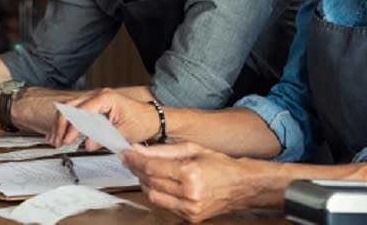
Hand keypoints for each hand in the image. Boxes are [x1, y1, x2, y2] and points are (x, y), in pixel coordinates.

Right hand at [47, 88, 158, 149]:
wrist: (152, 118)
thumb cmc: (142, 122)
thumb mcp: (123, 133)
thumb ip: (103, 138)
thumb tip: (86, 144)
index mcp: (105, 98)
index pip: (81, 112)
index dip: (71, 128)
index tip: (66, 141)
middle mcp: (98, 95)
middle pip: (70, 107)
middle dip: (60, 125)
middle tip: (57, 141)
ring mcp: (95, 99)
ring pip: (69, 108)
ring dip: (60, 124)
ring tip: (55, 140)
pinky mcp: (95, 106)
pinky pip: (75, 111)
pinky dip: (67, 122)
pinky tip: (60, 133)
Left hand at [121, 142, 277, 222]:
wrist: (241, 185)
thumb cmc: (220, 164)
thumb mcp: (192, 148)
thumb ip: (163, 150)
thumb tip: (139, 149)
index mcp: (191, 173)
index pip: (152, 167)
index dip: (135, 160)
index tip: (126, 154)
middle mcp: (190, 193)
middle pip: (150, 182)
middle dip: (137, 170)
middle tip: (131, 160)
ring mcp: (190, 208)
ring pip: (154, 196)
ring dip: (145, 183)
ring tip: (145, 171)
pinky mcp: (190, 218)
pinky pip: (164, 206)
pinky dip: (158, 194)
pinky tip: (158, 184)